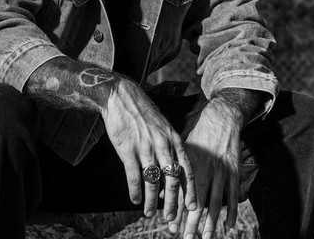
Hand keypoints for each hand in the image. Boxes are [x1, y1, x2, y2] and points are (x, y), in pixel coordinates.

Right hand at [101, 78, 195, 219]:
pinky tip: (135, 200)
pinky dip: (135, 192)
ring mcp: (145, 148)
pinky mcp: (128, 150)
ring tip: (149, 212)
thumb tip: (173, 167)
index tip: (193, 207)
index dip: (190, 190)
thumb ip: (170, 145)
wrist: (121, 96)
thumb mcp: (163, 125)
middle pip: (172, 180)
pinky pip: (134, 177)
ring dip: (152, 201)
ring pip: (153, 182)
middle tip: (171, 218)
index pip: (187, 169)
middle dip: (173, 203)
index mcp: (173, 138)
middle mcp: (162, 144)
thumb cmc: (142, 112)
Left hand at [178, 99, 242, 238]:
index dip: (177, 211)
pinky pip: (233, 196)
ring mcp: (221, 173)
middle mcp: (206, 171)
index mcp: (191, 166)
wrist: (222, 119)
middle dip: (191, 222)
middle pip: (198, 202)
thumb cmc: (200, 136)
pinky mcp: (234, 172)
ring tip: (205, 238)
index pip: (182, 193)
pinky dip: (232, 212)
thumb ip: (172, 172)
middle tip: (185, 238)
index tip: (171, 226)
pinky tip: (229, 226)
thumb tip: (159, 191)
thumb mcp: (183, 151)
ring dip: (210, 224)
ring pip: (216, 203)